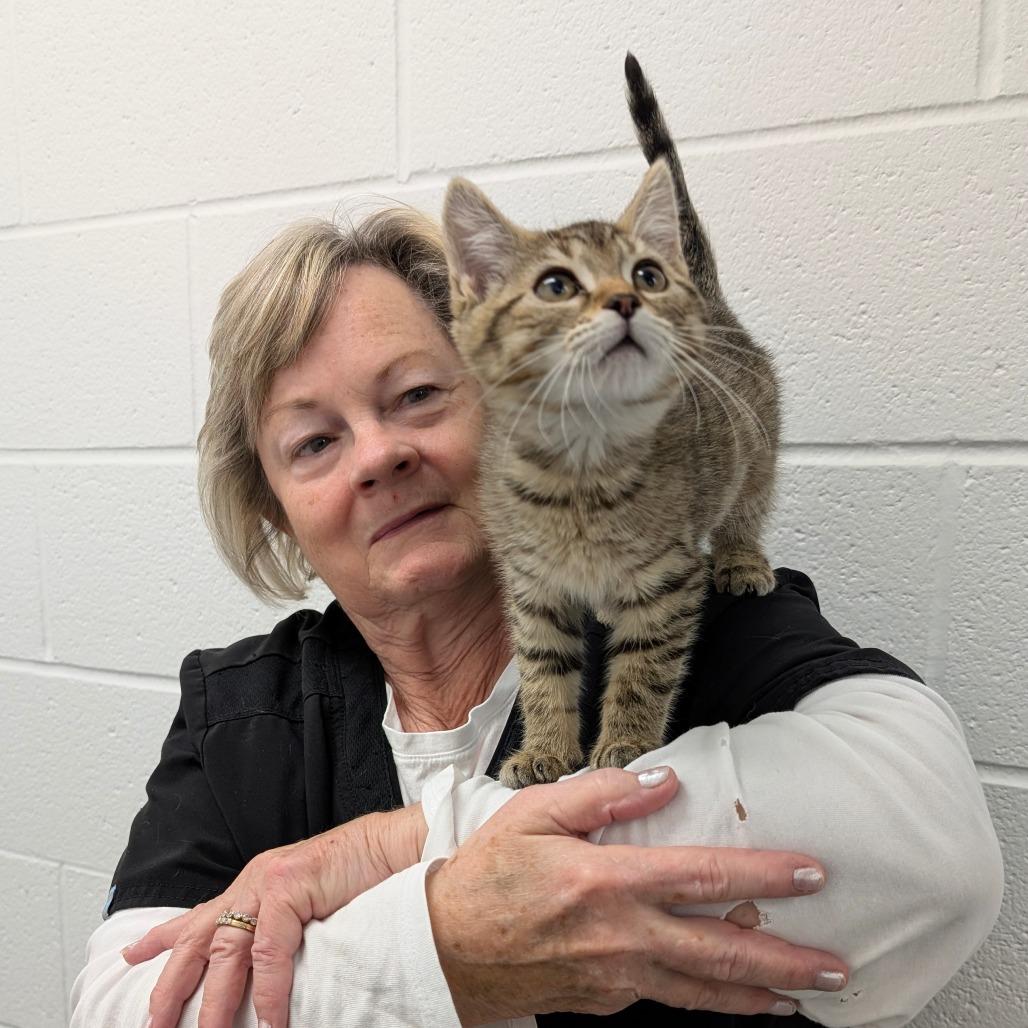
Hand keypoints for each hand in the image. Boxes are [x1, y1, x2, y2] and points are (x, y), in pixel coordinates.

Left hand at [122, 803, 425, 1027]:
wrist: (392, 844)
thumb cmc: (360, 873)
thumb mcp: (309, 899)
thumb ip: (283, 925)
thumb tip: (268, 969)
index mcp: (256, 882)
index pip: (202, 913)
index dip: (164, 937)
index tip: (132, 955)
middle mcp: (254, 879)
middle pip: (198, 937)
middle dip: (171, 983)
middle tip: (153, 1022)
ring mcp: (269, 880)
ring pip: (227, 950)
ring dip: (215, 1002)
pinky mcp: (290, 886)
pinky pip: (270, 950)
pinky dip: (269, 990)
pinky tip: (271, 1020)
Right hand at [426, 767, 848, 1022]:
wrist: (445, 949)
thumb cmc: (488, 874)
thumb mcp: (533, 813)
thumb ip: (601, 793)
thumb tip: (663, 780)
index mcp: (606, 881)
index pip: (702, 876)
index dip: (763, 876)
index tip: (811, 873)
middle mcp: (621, 937)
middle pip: (720, 952)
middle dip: (787, 961)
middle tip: (838, 968)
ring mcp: (616, 978)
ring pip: (703, 993)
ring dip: (761, 996)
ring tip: (807, 998)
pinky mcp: (605, 1003)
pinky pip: (670, 1002)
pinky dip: (712, 1002)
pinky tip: (735, 997)